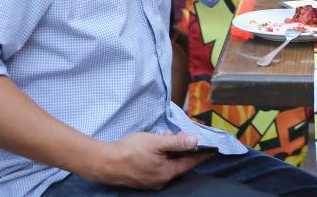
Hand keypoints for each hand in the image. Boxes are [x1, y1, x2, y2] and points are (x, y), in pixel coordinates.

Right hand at [84, 132, 212, 188]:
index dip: (201, 154)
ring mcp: (151, 181)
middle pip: (179, 163)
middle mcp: (161, 181)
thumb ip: (177, 142)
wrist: (104, 162)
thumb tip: (195, 141)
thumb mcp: (156, 143)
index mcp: (167, 173)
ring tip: (167, 135)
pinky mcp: (142, 179)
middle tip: (182, 134)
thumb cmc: (130, 151)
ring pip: (168, 164)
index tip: (213, 149)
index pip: (190, 163)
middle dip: (183, 148)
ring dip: (171, 149)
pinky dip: (161, 155)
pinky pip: (158, 166)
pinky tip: (156, 144)